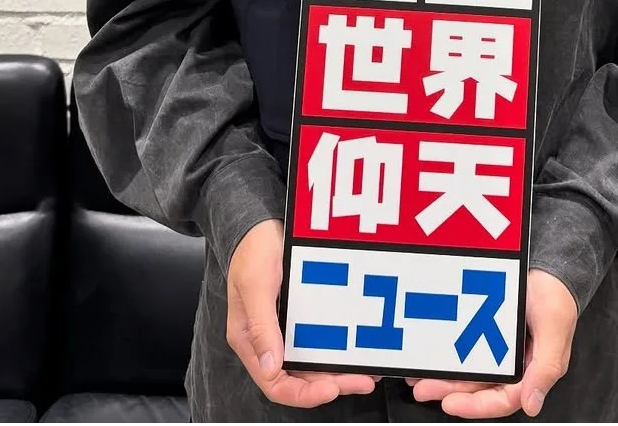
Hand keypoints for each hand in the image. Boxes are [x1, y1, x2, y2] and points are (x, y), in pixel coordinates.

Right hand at [225, 218, 379, 408]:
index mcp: (251, 340)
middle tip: (361, 380)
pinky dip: (338, 351)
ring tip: (367, 372)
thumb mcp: (255, 285)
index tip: (331, 388)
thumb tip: (271, 365)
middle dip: (332, 384)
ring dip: (339, 372)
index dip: (304, 395)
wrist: (260, 223)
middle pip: (299, 379)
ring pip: (313, 365)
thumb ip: (261, 326)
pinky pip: (320, 342)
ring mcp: (285, 330)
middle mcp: (268, 341)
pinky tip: (358, 349)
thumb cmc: (251, 250)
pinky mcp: (299, 318)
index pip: (275, 383)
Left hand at [408, 268, 576, 417]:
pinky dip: (449, 352)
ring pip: (468, 370)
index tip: (449, 403)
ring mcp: (498, 348)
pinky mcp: (487, 330)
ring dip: (445, 376)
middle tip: (423, 389)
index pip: (501, 400)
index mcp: (531, 372)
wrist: (549, 265)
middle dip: (449, 391)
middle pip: (478, 387)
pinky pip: (465, 346)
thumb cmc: (557, 297)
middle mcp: (513, 364)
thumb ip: (545, 368)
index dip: (475, 406)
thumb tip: (532, 405)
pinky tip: (431, 353)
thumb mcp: (554, 329)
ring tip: (419, 376)